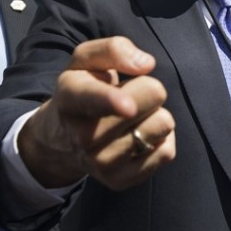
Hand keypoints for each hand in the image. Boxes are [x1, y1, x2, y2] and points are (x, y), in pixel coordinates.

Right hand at [17, 36, 174, 191]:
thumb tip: (146, 64)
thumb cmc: (84, 88)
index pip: (92, 98)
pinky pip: (167, 152)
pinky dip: (161, 139)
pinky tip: (139, 136)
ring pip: (161, 126)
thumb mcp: (86, 60)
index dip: (112, 101)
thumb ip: (114, 49)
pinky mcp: (120, 181)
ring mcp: (101, 163)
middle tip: (130, 95)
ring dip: (156, 115)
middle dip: (148, 90)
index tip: (128, 107)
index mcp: (71, 97)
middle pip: (148, 101)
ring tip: (133, 118)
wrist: (64, 138)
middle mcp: (82, 136)